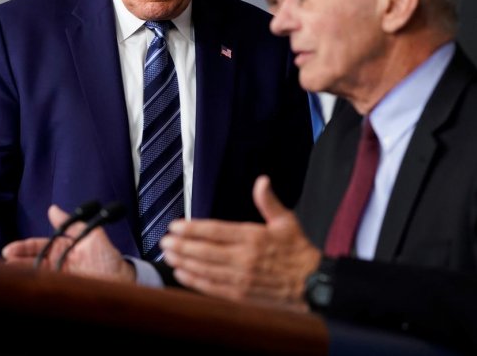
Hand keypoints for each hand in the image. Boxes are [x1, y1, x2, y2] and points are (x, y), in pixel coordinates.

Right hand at [2, 204, 134, 282]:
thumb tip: (53, 209)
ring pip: (34, 277)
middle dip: (15, 263)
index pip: (37, 246)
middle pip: (31, 263)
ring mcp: (58, 279)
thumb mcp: (92, 235)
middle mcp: (56, 264)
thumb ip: (72, 223)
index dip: (22, 248)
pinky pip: (44, 290)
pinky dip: (33, 289)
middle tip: (4, 264)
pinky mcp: (61, 292)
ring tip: (7, 276)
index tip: (9, 250)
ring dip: (20, 276)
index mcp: (61, 249)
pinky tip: (23, 289)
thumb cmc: (108, 257)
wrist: (122, 281)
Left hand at [160, 175, 320, 309]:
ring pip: (204, 269)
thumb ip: (269, 202)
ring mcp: (241, 278)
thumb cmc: (298, 251)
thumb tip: (262, 181)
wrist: (312, 283)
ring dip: (183, 262)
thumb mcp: (286, 221)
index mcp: (253, 237)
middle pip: (204, 251)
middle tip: (164, 241)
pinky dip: (194, 281)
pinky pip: (212, 288)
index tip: (175, 225)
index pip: (215, 230)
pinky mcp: (241, 294)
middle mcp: (244, 257)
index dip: (192, 228)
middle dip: (181, 245)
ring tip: (168, 255)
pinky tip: (182, 274)